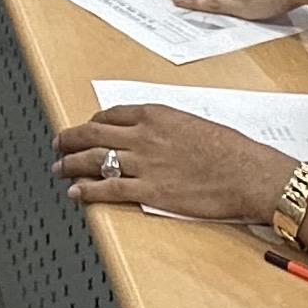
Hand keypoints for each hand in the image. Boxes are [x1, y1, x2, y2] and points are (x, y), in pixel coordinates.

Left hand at [50, 103, 295, 222]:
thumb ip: (169, 129)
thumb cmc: (233, 150)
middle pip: (93, 134)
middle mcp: (144, 136)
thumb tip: (159, 135)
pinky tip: (76, 193)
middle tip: (58, 143)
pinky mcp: (149, 191)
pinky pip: (108, 189)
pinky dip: (87, 191)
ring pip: (94, 160)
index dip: (92, 121)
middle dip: (70, 138)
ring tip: (58, 168)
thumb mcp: (197, 124)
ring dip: (71, 164)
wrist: (250, 173)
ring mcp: (144, 164)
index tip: (85, 127)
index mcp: (157, 115)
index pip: (112, 114)